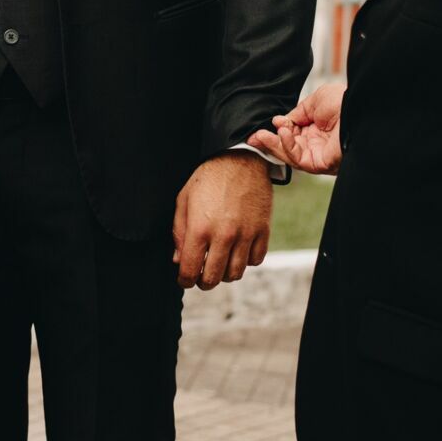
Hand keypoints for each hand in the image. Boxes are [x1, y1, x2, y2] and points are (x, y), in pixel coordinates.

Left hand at [173, 152, 272, 290]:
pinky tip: (238, 250)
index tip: (185, 279)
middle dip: (203, 281)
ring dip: (225, 273)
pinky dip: (246, 261)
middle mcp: (223, 236)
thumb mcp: (183, 200)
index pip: (189, 271)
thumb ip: (178, 232)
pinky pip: (255, 260)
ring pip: (235, 273)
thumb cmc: (208, 178)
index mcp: (199, 229)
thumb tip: (178, 260)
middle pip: (213, 278)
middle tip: (201, 275)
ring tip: (220, 263)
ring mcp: (245, 234)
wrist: (240, 158)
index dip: (185, 280)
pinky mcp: (262, 230)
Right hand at [247, 82, 345, 175]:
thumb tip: (281, 121)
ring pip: (289, 155)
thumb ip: (297, 112)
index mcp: (316, 128)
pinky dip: (287, 147)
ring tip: (260, 136)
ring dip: (273, 146)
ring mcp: (318, 154)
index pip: (291, 134)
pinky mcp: (320, 164)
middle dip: (269, 142)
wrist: (359, 110)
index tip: (268, 124)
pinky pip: (299, 158)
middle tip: (253, 138)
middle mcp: (317, 143)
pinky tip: (282, 134)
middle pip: (287, 147)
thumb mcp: (315, 100)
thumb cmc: (343, 102)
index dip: (278, 130)